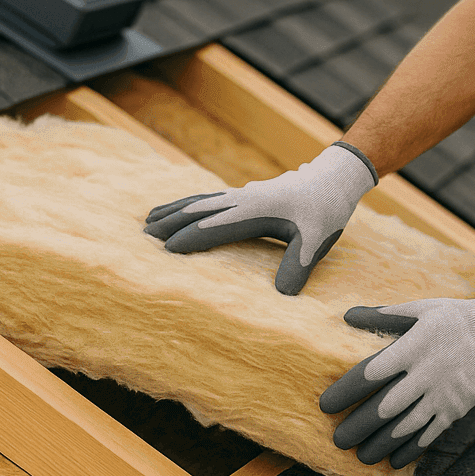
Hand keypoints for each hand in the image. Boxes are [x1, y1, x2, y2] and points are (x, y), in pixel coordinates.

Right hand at [144, 142, 377, 294]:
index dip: (188, 239)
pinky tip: (182, 208)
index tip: (163, 251)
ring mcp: (242, 194)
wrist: (334, 179)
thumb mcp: (316, 242)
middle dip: (169, 223)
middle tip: (141, 235)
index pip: (213, 228)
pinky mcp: (246, 194)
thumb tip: (283, 297)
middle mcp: (242, 200)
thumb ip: (297, 268)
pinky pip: (210, 198)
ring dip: (173, 210)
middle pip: (197, 211)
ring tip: (148, 219)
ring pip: (200, 201)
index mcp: (254, 212)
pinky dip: (189, 203)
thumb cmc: (326, 210)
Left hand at [319, 278, 474, 467]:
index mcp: (413, 346)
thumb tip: (346, 315)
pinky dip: (411, 449)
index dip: (347, 391)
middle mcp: (426, 373)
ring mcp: (443, 394)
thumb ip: (382, 316)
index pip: (372, 373)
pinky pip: (431, 434)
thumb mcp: (419, 309)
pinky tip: (393, 460)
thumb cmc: (453, 317)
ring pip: (406, 427)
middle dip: (358, 426)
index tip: (326, 404)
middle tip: (338, 439)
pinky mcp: (457, 408)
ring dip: (380, 444)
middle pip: (386, 407)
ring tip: (360, 455)